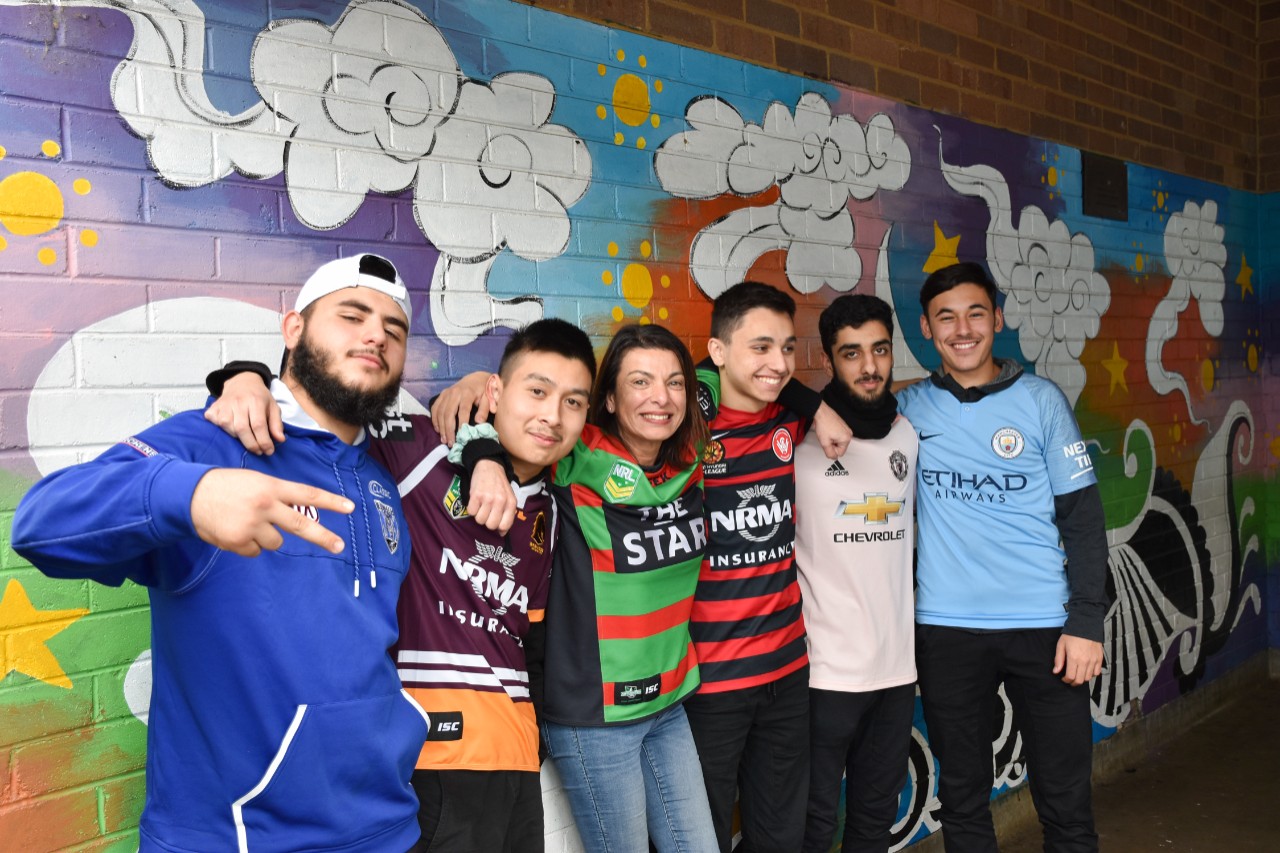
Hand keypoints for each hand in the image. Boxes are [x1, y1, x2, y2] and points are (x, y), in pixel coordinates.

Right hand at [191, 469, 353, 555]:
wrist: (189, 495)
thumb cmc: (226, 486)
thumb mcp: (255, 482)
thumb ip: (277, 497)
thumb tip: (297, 516)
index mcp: (271, 487)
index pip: (307, 495)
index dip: (330, 502)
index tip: (350, 508)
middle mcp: (265, 505)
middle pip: (301, 524)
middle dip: (323, 537)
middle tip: (339, 546)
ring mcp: (252, 525)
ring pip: (276, 542)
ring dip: (266, 536)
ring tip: (246, 522)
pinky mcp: (238, 541)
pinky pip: (256, 551)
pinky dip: (248, 545)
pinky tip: (234, 530)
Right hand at [205, 373, 282, 454]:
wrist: (241, 382)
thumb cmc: (259, 397)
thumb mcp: (273, 407)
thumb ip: (276, 423)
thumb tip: (280, 440)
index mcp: (255, 401)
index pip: (258, 425)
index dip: (264, 441)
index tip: (269, 451)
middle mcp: (238, 402)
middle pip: (242, 429)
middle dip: (251, 444)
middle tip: (258, 451)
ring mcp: (224, 405)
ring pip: (228, 428)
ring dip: (238, 438)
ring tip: (247, 438)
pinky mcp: (213, 408)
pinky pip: (216, 425)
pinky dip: (223, 431)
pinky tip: (231, 429)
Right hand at [429, 371, 492, 446]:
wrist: (478, 378)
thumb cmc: (485, 390)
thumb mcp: (489, 397)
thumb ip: (485, 409)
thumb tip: (479, 422)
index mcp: (467, 393)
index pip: (463, 410)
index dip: (461, 423)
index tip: (462, 436)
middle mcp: (455, 392)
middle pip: (449, 413)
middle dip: (449, 429)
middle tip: (450, 443)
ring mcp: (447, 393)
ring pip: (440, 412)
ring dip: (441, 427)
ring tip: (444, 440)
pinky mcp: (442, 394)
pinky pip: (435, 407)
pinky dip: (435, 419)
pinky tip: (438, 430)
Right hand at [467, 459, 516, 533]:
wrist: (489, 466)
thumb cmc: (499, 485)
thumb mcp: (509, 498)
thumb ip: (508, 515)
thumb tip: (502, 533)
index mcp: (511, 503)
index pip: (505, 526)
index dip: (498, 527)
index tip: (496, 521)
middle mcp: (500, 501)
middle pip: (491, 525)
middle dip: (487, 521)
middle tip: (487, 512)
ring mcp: (488, 498)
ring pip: (480, 520)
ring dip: (479, 515)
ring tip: (482, 505)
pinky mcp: (476, 495)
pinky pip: (471, 512)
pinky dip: (472, 508)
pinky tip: (476, 501)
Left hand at [811, 401, 852, 459]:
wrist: (821, 412)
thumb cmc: (823, 424)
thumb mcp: (825, 443)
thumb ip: (830, 453)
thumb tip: (833, 457)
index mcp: (846, 438)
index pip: (840, 453)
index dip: (831, 450)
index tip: (827, 443)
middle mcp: (849, 433)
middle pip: (840, 447)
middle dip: (832, 445)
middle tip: (826, 438)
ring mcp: (846, 429)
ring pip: (838, 442)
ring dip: (832, 440)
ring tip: (827, 433)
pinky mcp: (843, 426)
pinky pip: (838, 436)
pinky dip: (833, 435)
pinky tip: (828, 430)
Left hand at [1053, 634, 1103, 685]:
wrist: (1086, 626)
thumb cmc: (1072, 635)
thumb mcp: (1061, 645)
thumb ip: (1058, 659)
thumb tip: (1056, 671)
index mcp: (1073, 658)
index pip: (1070, 677)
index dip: (1066, 680)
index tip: (1064, 678)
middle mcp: (1084, 661)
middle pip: (1080, 680)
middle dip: (1073, 683)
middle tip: (1070, 680)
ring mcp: (1093, 660)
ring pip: (1088, 678)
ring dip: (1082, 679)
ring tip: (1077, 675)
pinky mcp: (1099, 659)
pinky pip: (1097, 672)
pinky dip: (1091, 674)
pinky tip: (1086, 671)